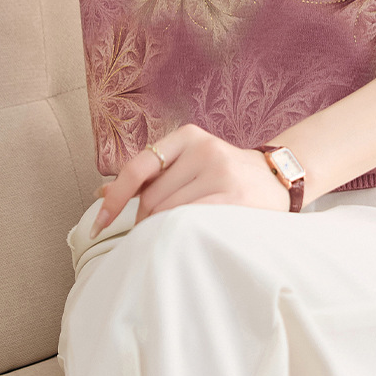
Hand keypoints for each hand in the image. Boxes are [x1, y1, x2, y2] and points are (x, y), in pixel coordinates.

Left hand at [89, 124, 290, 238]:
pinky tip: (185, 240)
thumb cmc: (223, 174)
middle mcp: (204, 148)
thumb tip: (101, 193)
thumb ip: (150, 176)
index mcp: (187, 136)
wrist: (277, 178)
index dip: (114, 198)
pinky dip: (181, 234)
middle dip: (144, 222)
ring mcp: (220, 172)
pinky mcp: (234, 198)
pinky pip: (192, 221)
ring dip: (162, 232)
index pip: (138, 168)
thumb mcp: (188, 162)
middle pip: (152, 197)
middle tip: (150, 237)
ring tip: (171, 238)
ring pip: (170, 213)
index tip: (98, 223)